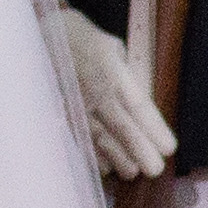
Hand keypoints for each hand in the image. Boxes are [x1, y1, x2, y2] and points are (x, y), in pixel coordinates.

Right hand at [43, 2, 174, 178]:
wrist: (38, 35)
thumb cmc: (81, 38)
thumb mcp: (112, 47)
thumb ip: (128, 74)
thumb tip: (143, 98)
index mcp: (112, 71)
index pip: (138, 105)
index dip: (154, 129)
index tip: (169, 148)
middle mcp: (95, 92)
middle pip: (122, 129)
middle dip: (140, 152)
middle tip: (155, 169)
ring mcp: (75, 105)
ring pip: (100, 140)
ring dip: (118, 159)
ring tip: (133, 172)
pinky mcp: (60, 113)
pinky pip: (79, 140)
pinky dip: (92, 156)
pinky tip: (106, 167)